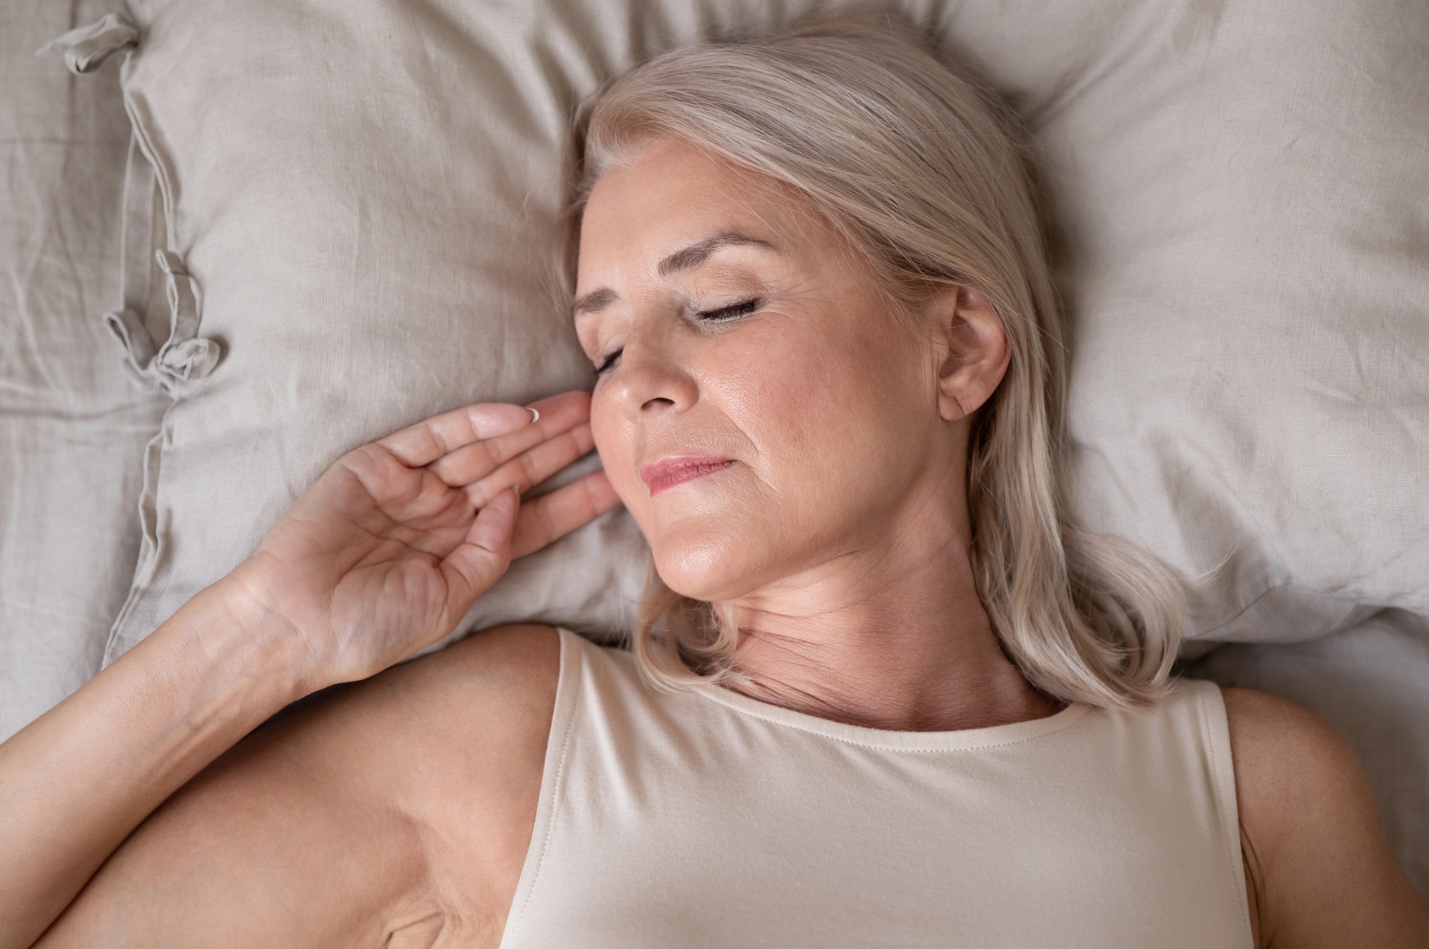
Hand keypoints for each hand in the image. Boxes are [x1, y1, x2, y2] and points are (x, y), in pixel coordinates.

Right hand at [224, 390, 619, 685]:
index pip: (532, 520)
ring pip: (485, 449)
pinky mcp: (378, 464)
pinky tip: (518, 416)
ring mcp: (412, 486)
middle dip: (562, 451)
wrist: (292, 628)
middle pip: (516, 474)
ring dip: (532, 429)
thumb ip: (489, 553)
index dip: (575, 501)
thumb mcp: (447, 600)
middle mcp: (443, 514)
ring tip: (580, 409)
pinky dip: (476, 423)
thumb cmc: (366, 630)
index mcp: (463, 551)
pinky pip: (435, 436)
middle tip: (610, 424)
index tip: (619, 483)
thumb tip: (517, 502)